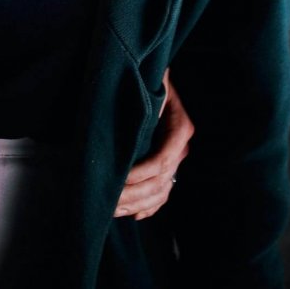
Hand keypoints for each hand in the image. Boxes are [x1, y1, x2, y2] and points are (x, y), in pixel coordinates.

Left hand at [113, 68, 193, 220]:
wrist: (159, 74)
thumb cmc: (150, 74)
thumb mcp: (150, 80)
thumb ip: (146, 93)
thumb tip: (130, 103)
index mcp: (180, 127)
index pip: (161, 161)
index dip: (139, 174)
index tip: (118, 179)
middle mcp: (182, 147)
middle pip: (160, 182)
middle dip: (134, 195)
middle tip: (108, 201)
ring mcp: (178, 158)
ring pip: (162, 192)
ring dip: (138, 205)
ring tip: (113, 210)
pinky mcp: (170, 165)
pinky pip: (163, 193)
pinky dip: (149, 207)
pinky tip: (133, 214)